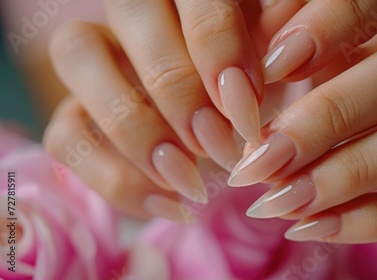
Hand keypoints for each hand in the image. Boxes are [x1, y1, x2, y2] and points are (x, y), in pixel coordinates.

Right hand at [43, 0, 305, 218]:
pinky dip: (116, 179)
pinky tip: (171, 204)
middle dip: (177, 91)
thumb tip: (287, 57)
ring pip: (77, 55)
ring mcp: (98, 55)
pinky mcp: (74, 109)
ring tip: (190, 182)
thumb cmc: (256, 78)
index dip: (217, 52)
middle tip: (219, 146)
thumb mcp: (275, 63)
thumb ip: (278, 52)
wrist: (229, 118)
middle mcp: (136, 11)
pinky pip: (65, 134)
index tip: (245, 112)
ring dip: (135, 130)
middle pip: (129, 14)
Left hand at [228, 0, 376, 241]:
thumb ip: (309, 57)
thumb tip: (252, 72)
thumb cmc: (375, 98)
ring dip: (354, 168)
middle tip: (262, 158)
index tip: (275, 65)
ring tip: (281, 199)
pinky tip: (317, 225)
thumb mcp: (344, 66)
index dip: (338, 20)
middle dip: (333, 112)